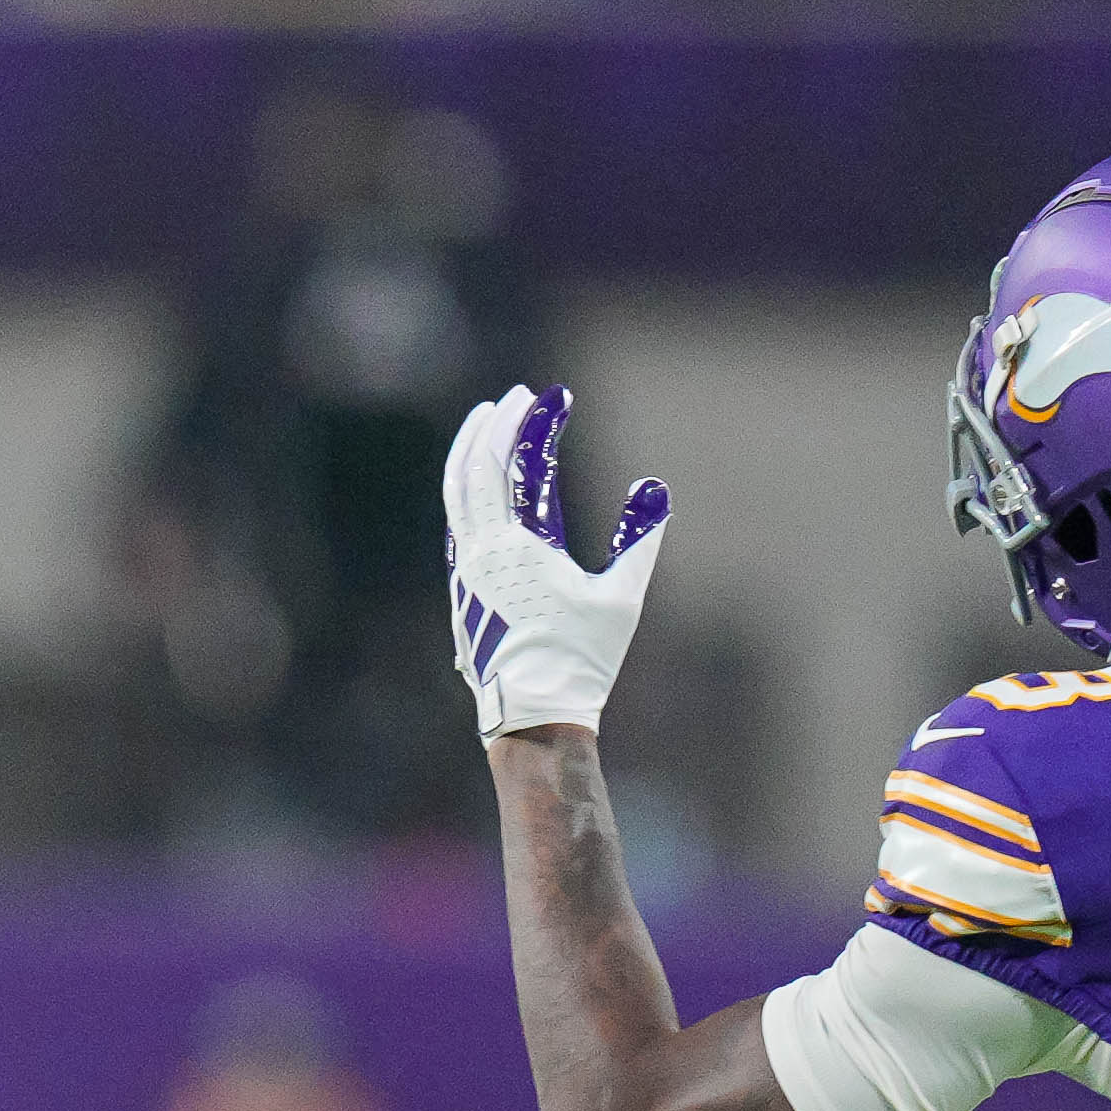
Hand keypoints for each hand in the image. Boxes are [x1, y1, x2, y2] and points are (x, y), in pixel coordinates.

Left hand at [441, 384, 670, 740]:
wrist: (531, 715)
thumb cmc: (581, 659)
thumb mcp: (622, 598)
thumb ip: (639, 540)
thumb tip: (654, 488)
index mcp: (521, 547)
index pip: (520, 463)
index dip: (537, 423)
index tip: (556, 395)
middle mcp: (484, 552)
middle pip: (477, 466)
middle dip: (496, 424)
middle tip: (517, 397)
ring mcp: (466, 569)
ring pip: (456, 492)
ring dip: (470, 451)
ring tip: (486, 424)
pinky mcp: (460, 588)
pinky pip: (456, 522)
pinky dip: (465, 491)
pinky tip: (476, 484)